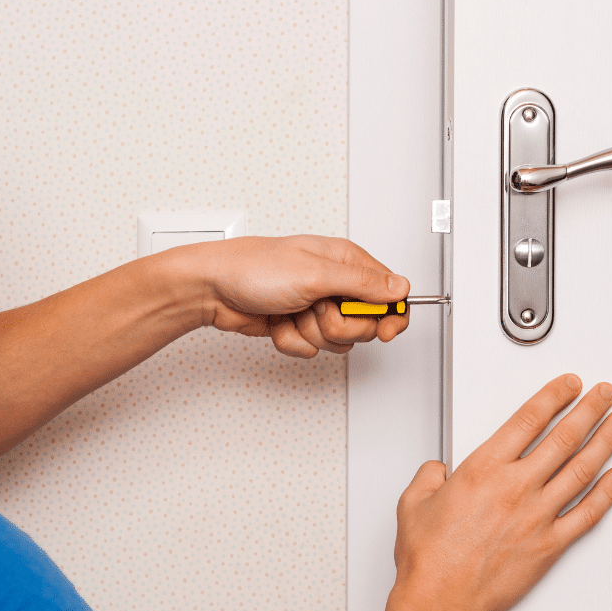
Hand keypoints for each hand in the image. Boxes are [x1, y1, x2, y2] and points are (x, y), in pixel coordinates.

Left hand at [194, 235, 410, 357]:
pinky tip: (278, 322)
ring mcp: (316, 306)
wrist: (210, 289)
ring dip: (312, 333)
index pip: (390, 292)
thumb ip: (364, 284)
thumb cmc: (254, 268)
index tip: (384, 331)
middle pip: (365, 324)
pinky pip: (312, 348)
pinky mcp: (299, 325)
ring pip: (339, 341)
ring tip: (292, 313)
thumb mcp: (316, 273)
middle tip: (318, 310)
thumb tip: (400, 288)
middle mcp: (334, 284)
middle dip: (339, 325)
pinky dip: (293, 341)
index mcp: (346, 262)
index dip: (391, 315)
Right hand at [393, 374, 611, 610]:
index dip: (554, 396)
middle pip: (564, 437)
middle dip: (589, 409)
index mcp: (485, 469)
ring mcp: (538, 515)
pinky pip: (587, 513)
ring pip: (582, 469)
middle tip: (604, 394)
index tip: (569, 385)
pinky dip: (607, 493)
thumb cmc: (430, 557)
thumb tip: (437, 470)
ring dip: (605, 442)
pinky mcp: (550, 544)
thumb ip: (429, 476)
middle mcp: (517, 487)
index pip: (529, 419)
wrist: (442, 599)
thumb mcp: (414, 502)